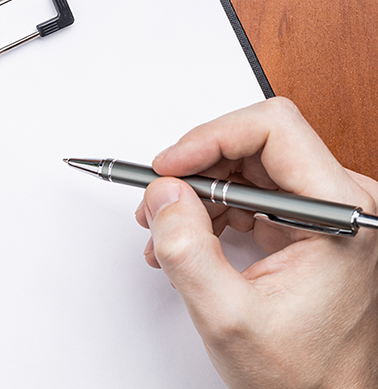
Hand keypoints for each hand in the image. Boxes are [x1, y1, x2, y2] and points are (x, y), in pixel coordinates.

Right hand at [135, 97, 377, 387]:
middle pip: (253, 143)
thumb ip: (188, 251)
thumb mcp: (228, 317)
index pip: (273, 130)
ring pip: (244, 166)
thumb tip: (163, 194)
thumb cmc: (302, 372)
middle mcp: (338, 202)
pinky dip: (208, 209)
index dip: (211, 138)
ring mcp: (321, 212)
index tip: (169, 167)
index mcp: (337, 214)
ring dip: (196, 191)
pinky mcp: (301, 224)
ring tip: (166, 230)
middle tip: (158, 201)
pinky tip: (188, 239)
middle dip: (195, 168)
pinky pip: (246, 192)